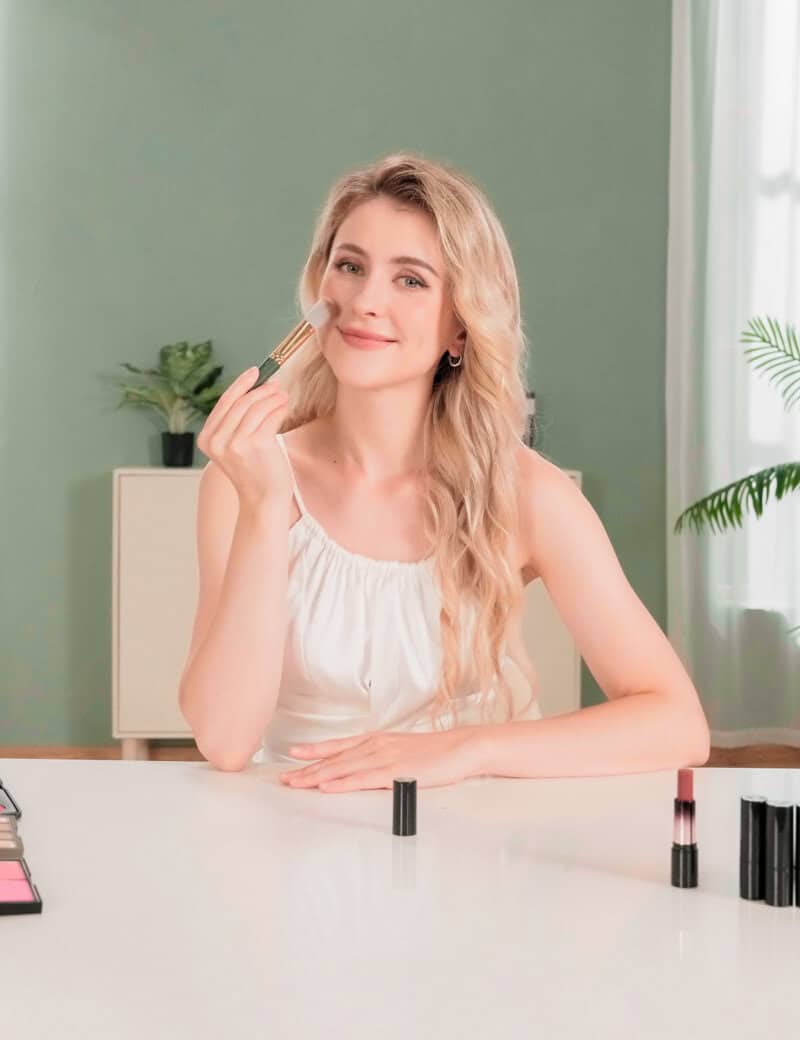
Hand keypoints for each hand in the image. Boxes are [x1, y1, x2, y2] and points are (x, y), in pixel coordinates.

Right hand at [196, 366, 292, 510]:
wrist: (263, 500)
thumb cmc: (254, 472)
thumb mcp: (236, 447)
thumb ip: (237, 422)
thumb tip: (257, 388)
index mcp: (207, 439)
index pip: (224, 403)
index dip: (241, 384)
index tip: (255, 371)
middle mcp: (217, 441)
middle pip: (241, 403)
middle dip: (261, 390)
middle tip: (276, 384)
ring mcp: (235, 443)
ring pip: (256, 408)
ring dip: (273, 398)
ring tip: (283, 396)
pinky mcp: (255, 445)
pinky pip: (269, 416)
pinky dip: (279, 408)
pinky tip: (285, 407)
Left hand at [277, 727, 485, 792]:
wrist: (461, 747)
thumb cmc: (435, 752)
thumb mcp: (402, 749)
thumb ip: (381, 757)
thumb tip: (364, 767)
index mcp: (377, 740)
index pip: (338, 746)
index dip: (314, 750)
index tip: (293, 754)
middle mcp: (375, 745)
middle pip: (334, 759)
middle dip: (307, 769)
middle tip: (284, 778)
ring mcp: (384, 758)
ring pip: (343, 769)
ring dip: (317, 777)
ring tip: (296, 784)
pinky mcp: (395, 772)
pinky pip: (363, 779)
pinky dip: (342, 783)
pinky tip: (327, 788)